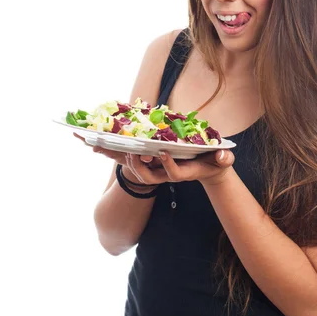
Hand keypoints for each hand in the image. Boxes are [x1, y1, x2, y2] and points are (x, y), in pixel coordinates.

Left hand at [73, 132, 234, 185]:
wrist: (206, 169)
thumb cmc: (214, 163)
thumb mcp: (222, 160)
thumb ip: (223, 159)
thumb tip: (223, 157)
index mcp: (179, 171)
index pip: (171, 174)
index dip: (167, 165)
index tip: (163, 152)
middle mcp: (162, 172)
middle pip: (141, 171)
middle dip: (129, 162)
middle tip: (115, 150)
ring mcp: (153, 167)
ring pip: (130, 164)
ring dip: (113, 154)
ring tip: (93, 142)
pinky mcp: (147, 160)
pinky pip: (127, 155)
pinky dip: (112, 148)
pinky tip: (96, 141)